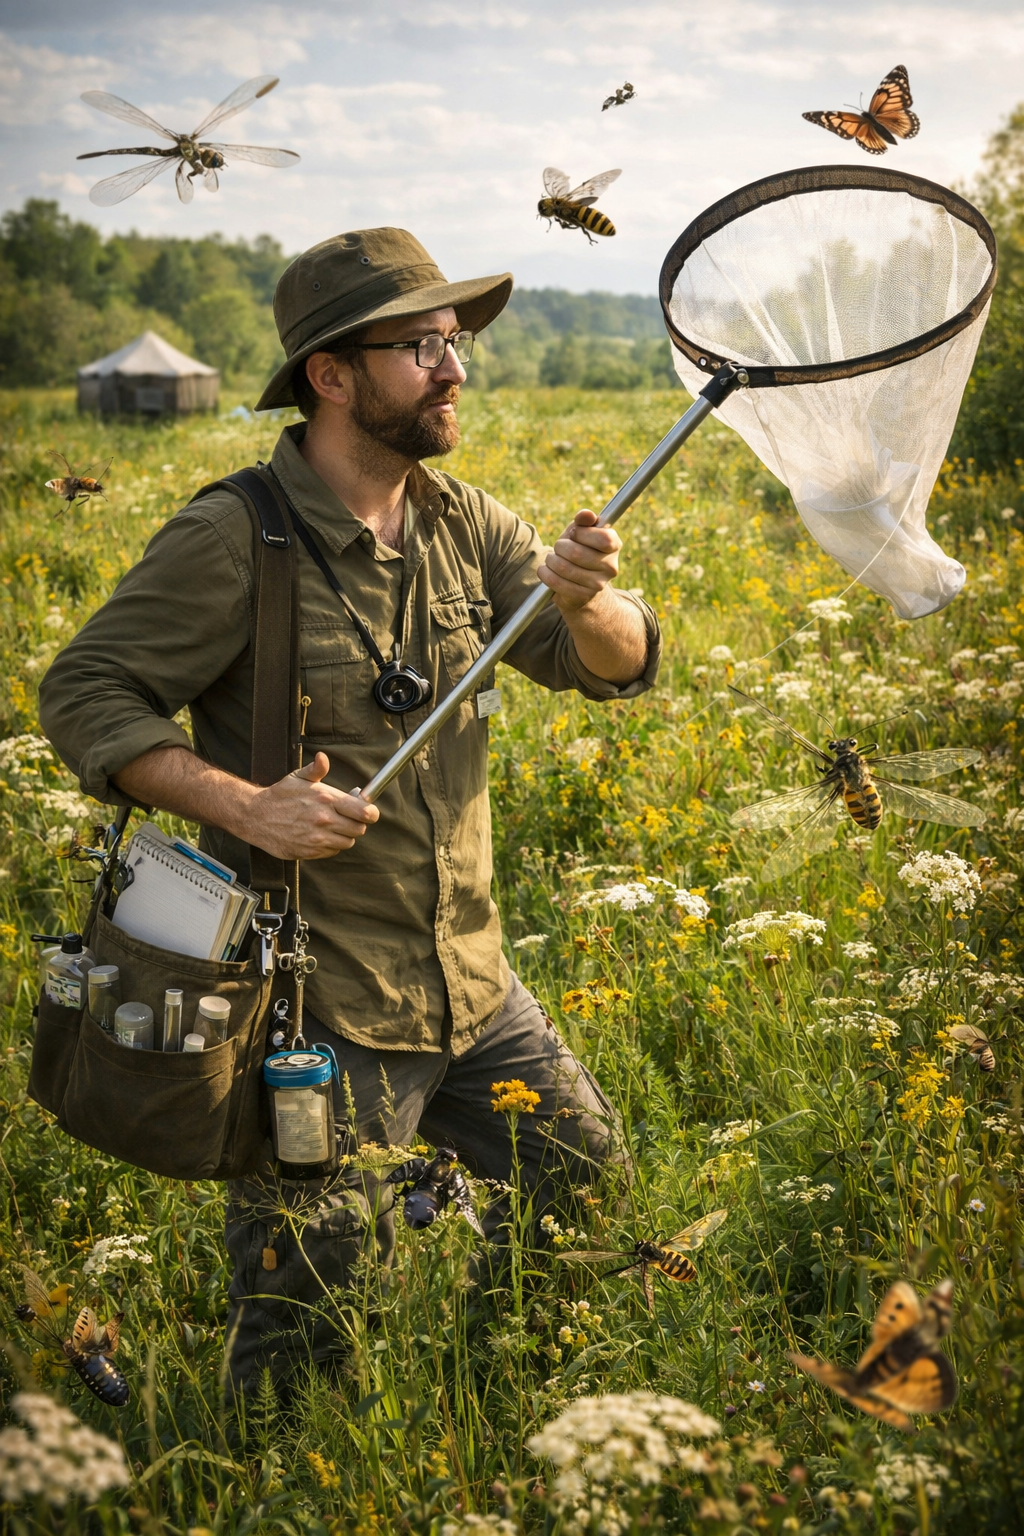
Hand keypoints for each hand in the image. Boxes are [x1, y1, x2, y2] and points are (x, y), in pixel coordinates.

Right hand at [252, 752, 378, 859]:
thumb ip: (317, 769)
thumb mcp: (298, 777)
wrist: (255, 817)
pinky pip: (332, 852)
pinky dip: (330, 845)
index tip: (369, 811)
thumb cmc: (279, 796)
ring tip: (332, 826)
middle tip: (348, 817)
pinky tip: (320, 835)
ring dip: (344, 835)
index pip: (364, 812)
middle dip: (357, 823)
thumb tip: (323, 758)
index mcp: (326, 800)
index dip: (371, 812)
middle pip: (359, 829)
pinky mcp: (309, 852)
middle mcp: (324, 820)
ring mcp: (317, 839)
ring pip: (347, 842)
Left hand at [537, 508, 620, 612]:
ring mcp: (598, 584)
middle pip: (576, 553)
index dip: (581, 534)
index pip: (602, 538)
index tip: (574, 534)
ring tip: (552, 559)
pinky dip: (545, 574)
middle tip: (558, 548)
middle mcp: (611, 567)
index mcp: (615, 545)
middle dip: (559, 547)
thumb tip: (586, 514)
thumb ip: (584, 520)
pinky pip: (556, 582)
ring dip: (550, 560)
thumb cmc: (580, 550)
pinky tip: (545, 570)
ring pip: (563, 567)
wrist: (580, 584)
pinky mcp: (582, 596)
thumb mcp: (582, 531)